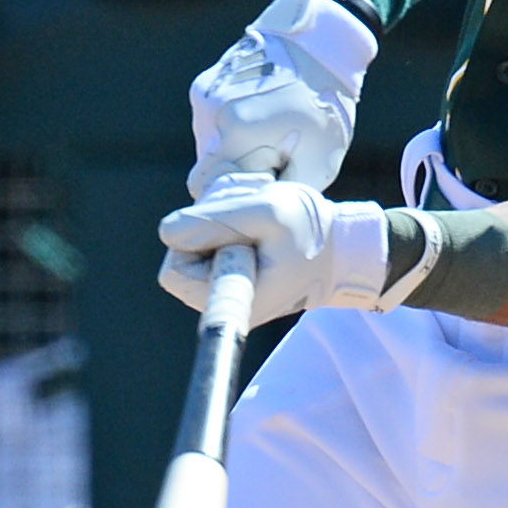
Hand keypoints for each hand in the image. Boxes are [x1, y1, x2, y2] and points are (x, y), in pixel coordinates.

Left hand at [156, 174, 388, 323]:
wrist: (341, 248)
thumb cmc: (310, 233)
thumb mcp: (268, 213)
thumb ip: (215, 220)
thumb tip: (166, 232)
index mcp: (228, 296)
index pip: (174, 270)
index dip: (195, 240)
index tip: (238, 234)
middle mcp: (219, 297)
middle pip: (180, 249)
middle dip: (208, 221)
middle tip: (249, 211)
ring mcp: (222, 283)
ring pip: (194, 237)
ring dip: (222, 213)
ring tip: (259, 210)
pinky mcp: (228, 266)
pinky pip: (209, 235)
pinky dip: (228, 216)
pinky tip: (257, 214)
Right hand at [187, 0, 376, 197]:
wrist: (319, 43)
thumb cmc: (325, 107)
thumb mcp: (317, 163)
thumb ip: (280, 192)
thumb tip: (257, 211)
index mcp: (236, 137)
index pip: (206, 189)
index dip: (227, 198)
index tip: (252, 196)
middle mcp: (213, 117)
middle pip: (206, 167)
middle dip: (230, 173)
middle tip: (267, 165)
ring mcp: (206, 97)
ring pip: (207, 144)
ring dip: (230, 148)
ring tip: (267, 134)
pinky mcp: (205, 84)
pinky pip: (210, 120)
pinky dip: (229, 125)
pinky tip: (258, 114)